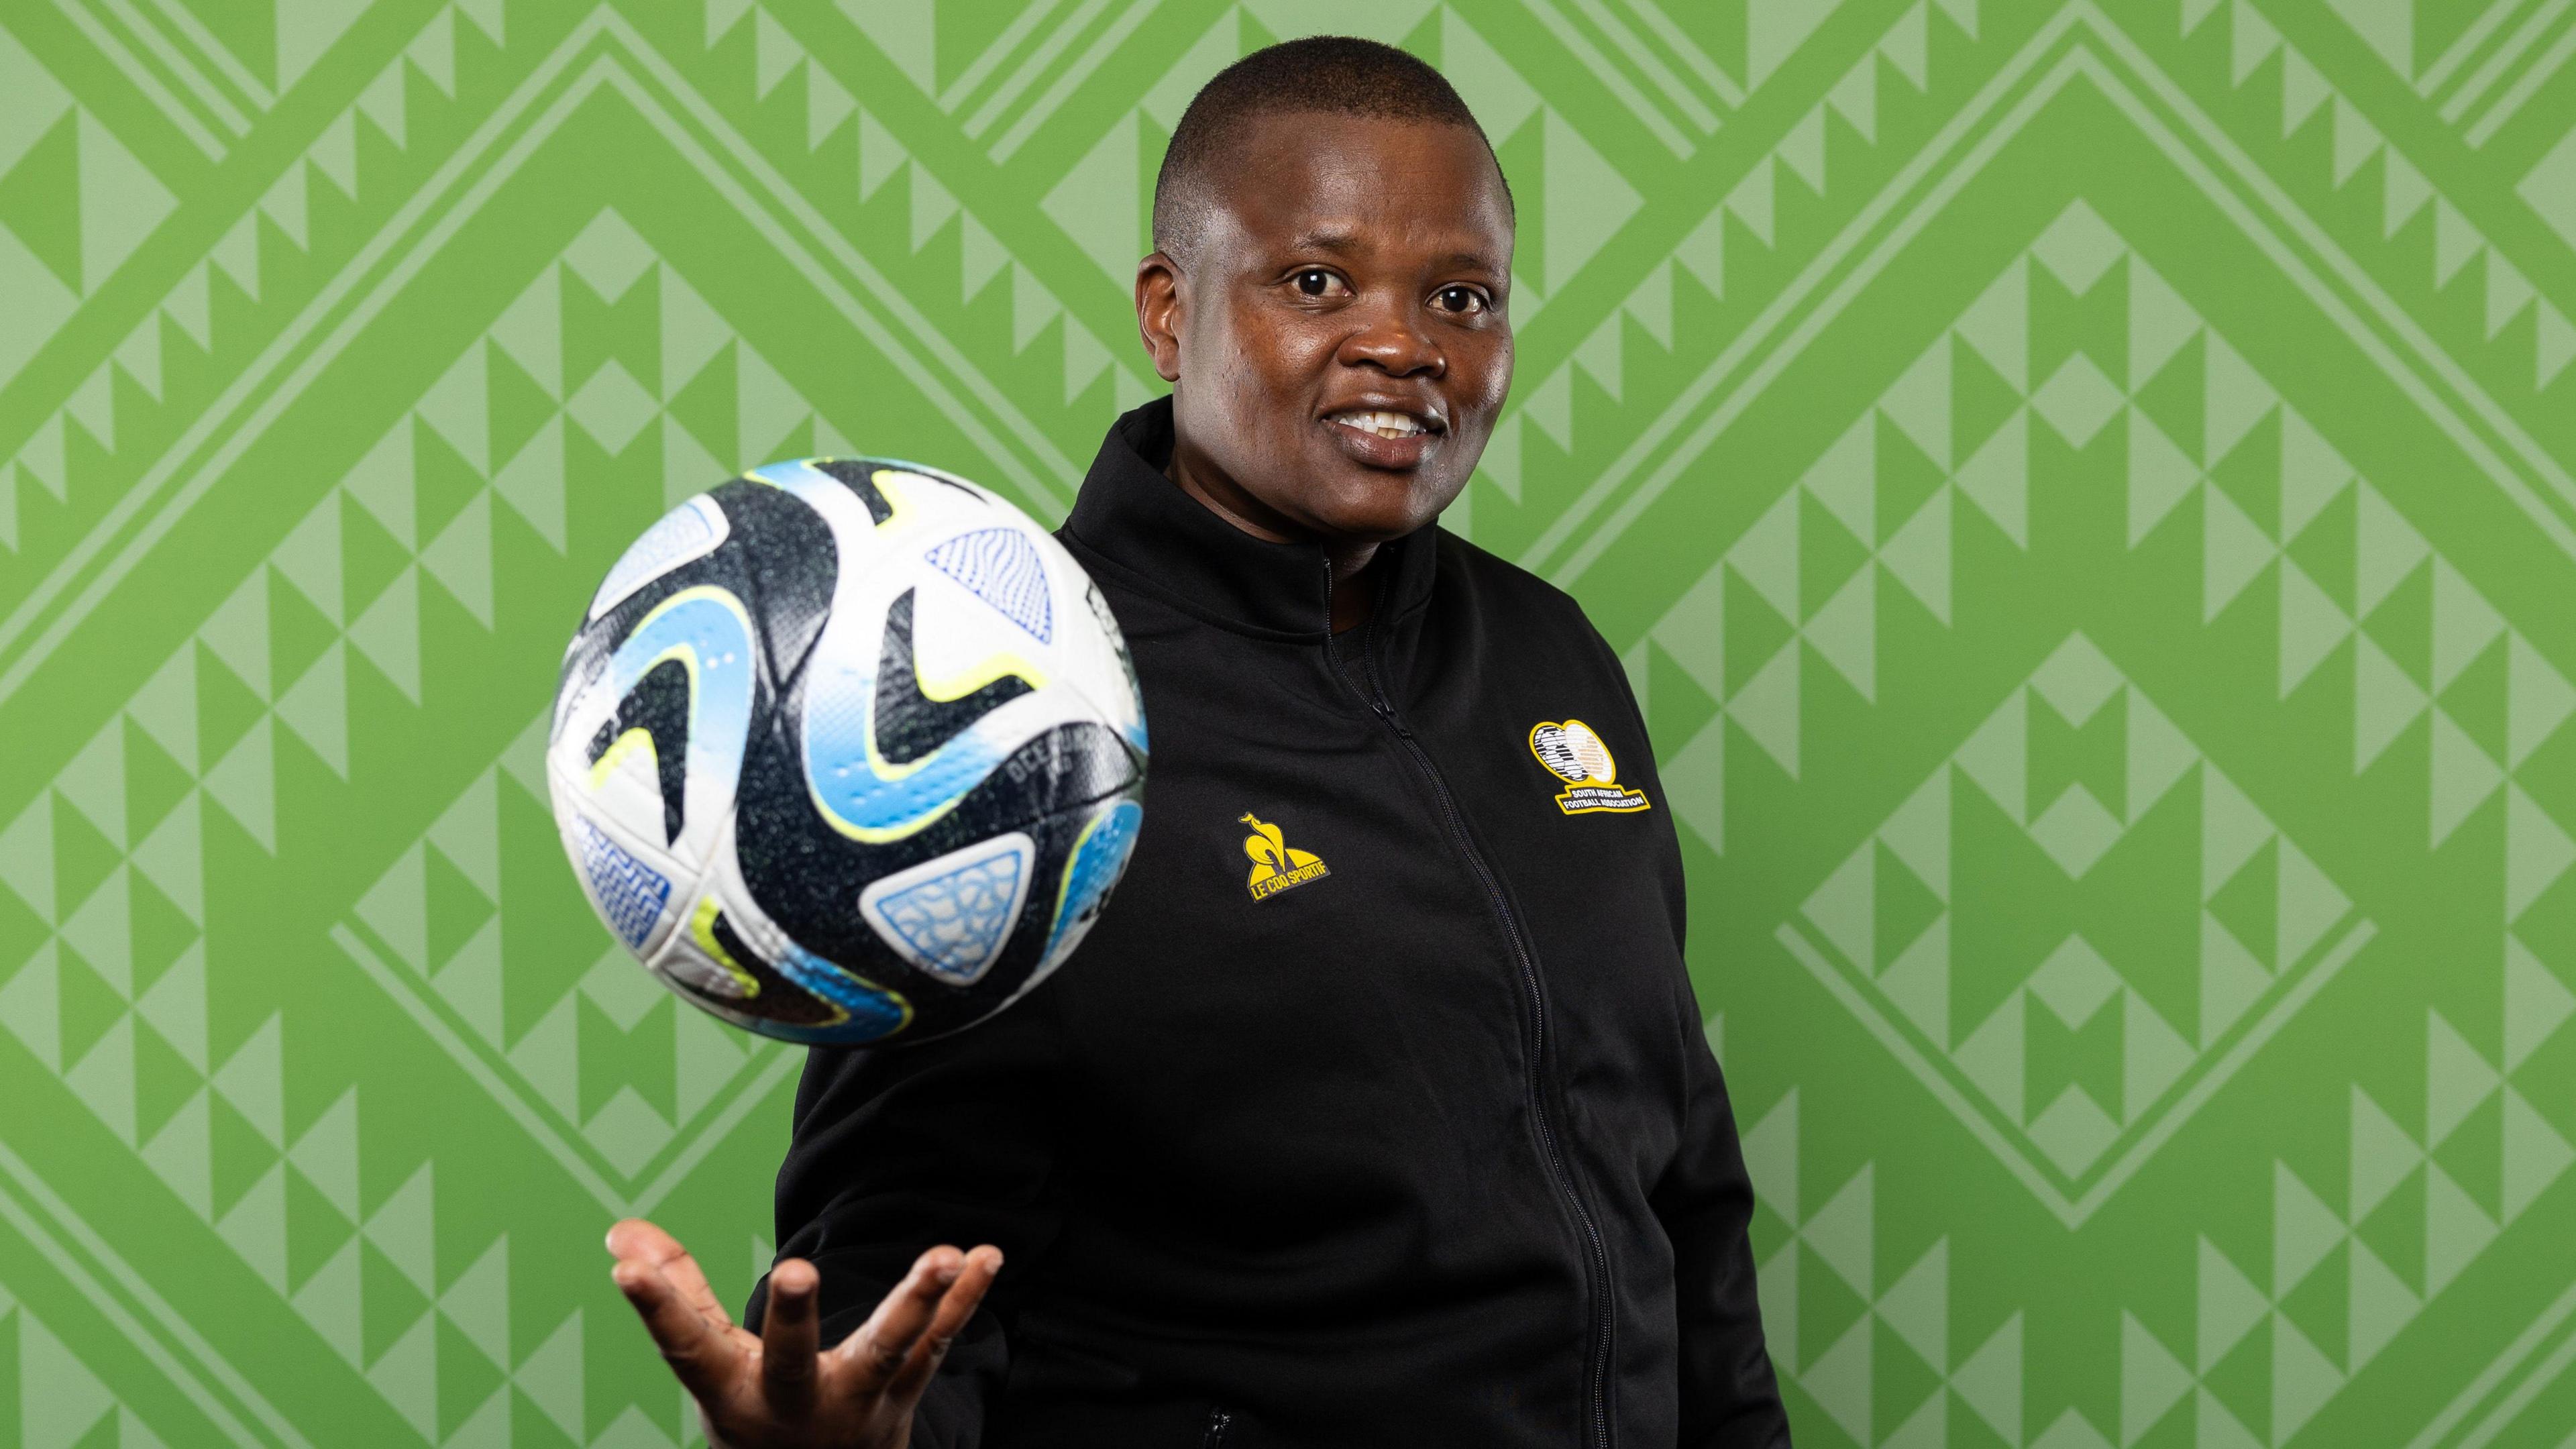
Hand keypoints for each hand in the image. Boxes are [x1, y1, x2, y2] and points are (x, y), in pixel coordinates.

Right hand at [605, 1218, 1002, 1448]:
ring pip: (888, 1353)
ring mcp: (857, 1405)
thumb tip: (620, 1234)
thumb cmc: (757, 1414)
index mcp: (734, 1394)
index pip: (687, 1348)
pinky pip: (940, 1345)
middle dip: (794, 1320)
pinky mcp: (905, 1396)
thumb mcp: (713, 1368)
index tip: (624, 1271)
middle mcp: (794, 1406)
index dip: (657, 1311)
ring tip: (945, 1255)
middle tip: (794, 1269)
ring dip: (917, 1303)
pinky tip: (987, 1256)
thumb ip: (677, 1295)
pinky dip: (966, 1302)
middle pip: (792, 1362)